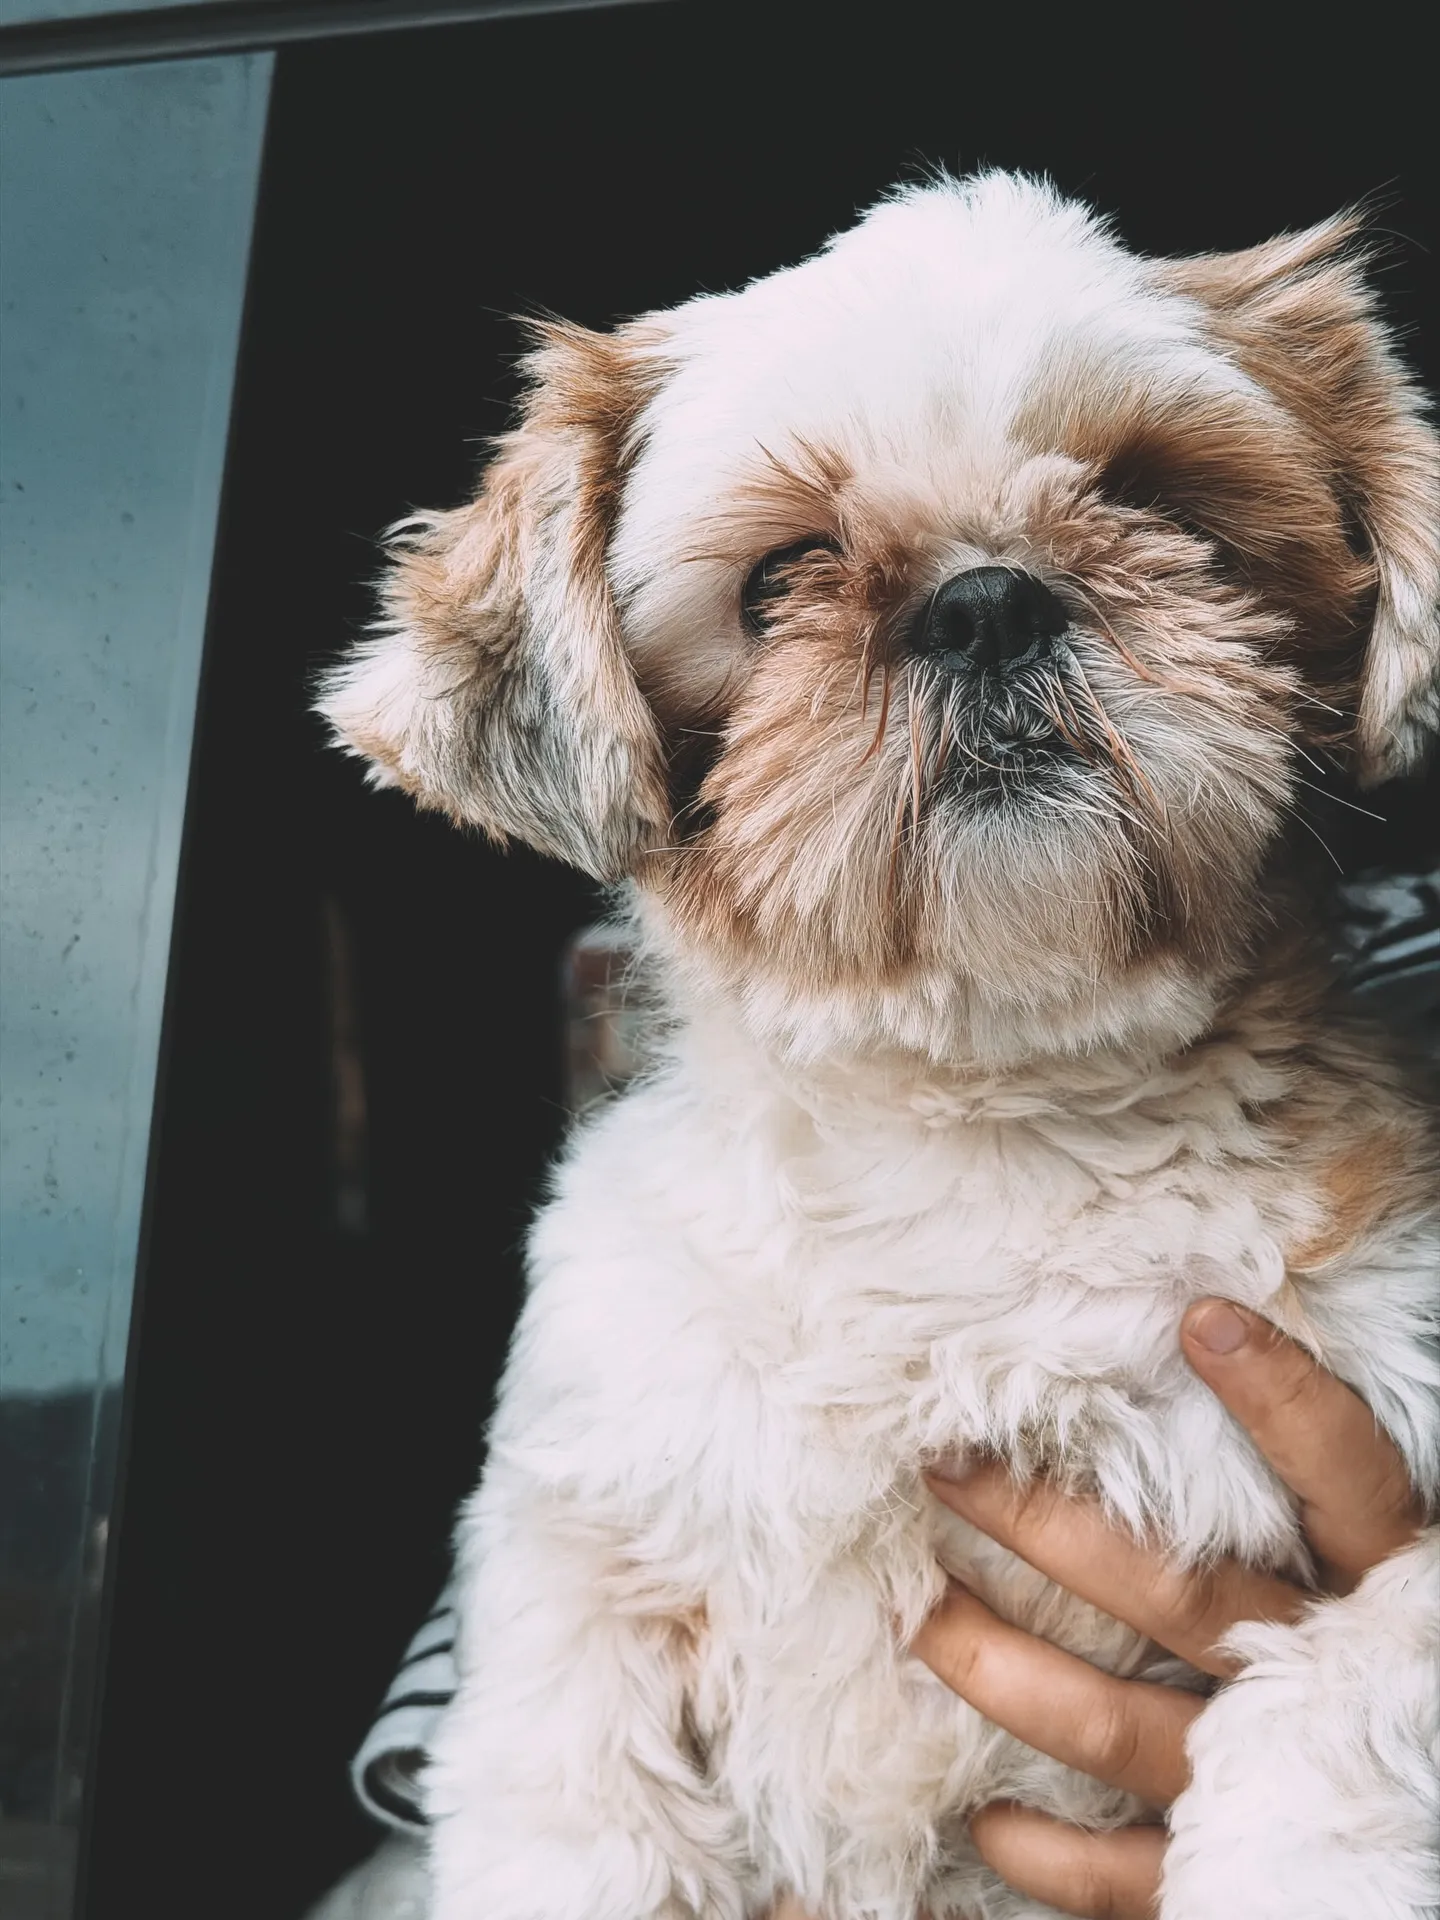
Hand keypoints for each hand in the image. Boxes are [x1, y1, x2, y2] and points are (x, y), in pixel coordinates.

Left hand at [912, 1298, 1425, 1919]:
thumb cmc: (1399, 1664)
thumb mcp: (1380, 1568)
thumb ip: (1320, 1499)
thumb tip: (1213, 1346)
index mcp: (1387, 1591)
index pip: (1343, 1474)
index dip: (1281, 1398)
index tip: (1202, 1318)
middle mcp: (1327, 1681)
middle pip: (1170, 1592)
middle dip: (1039, 1524)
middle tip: (941, 1465)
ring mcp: (1278, 1782)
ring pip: (1113, 1724)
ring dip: (999, 1670)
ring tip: (917, 1616)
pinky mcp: (1246, 1870)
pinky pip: (1129, 1876)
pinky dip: (1049, 1855)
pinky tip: (988, 1822)